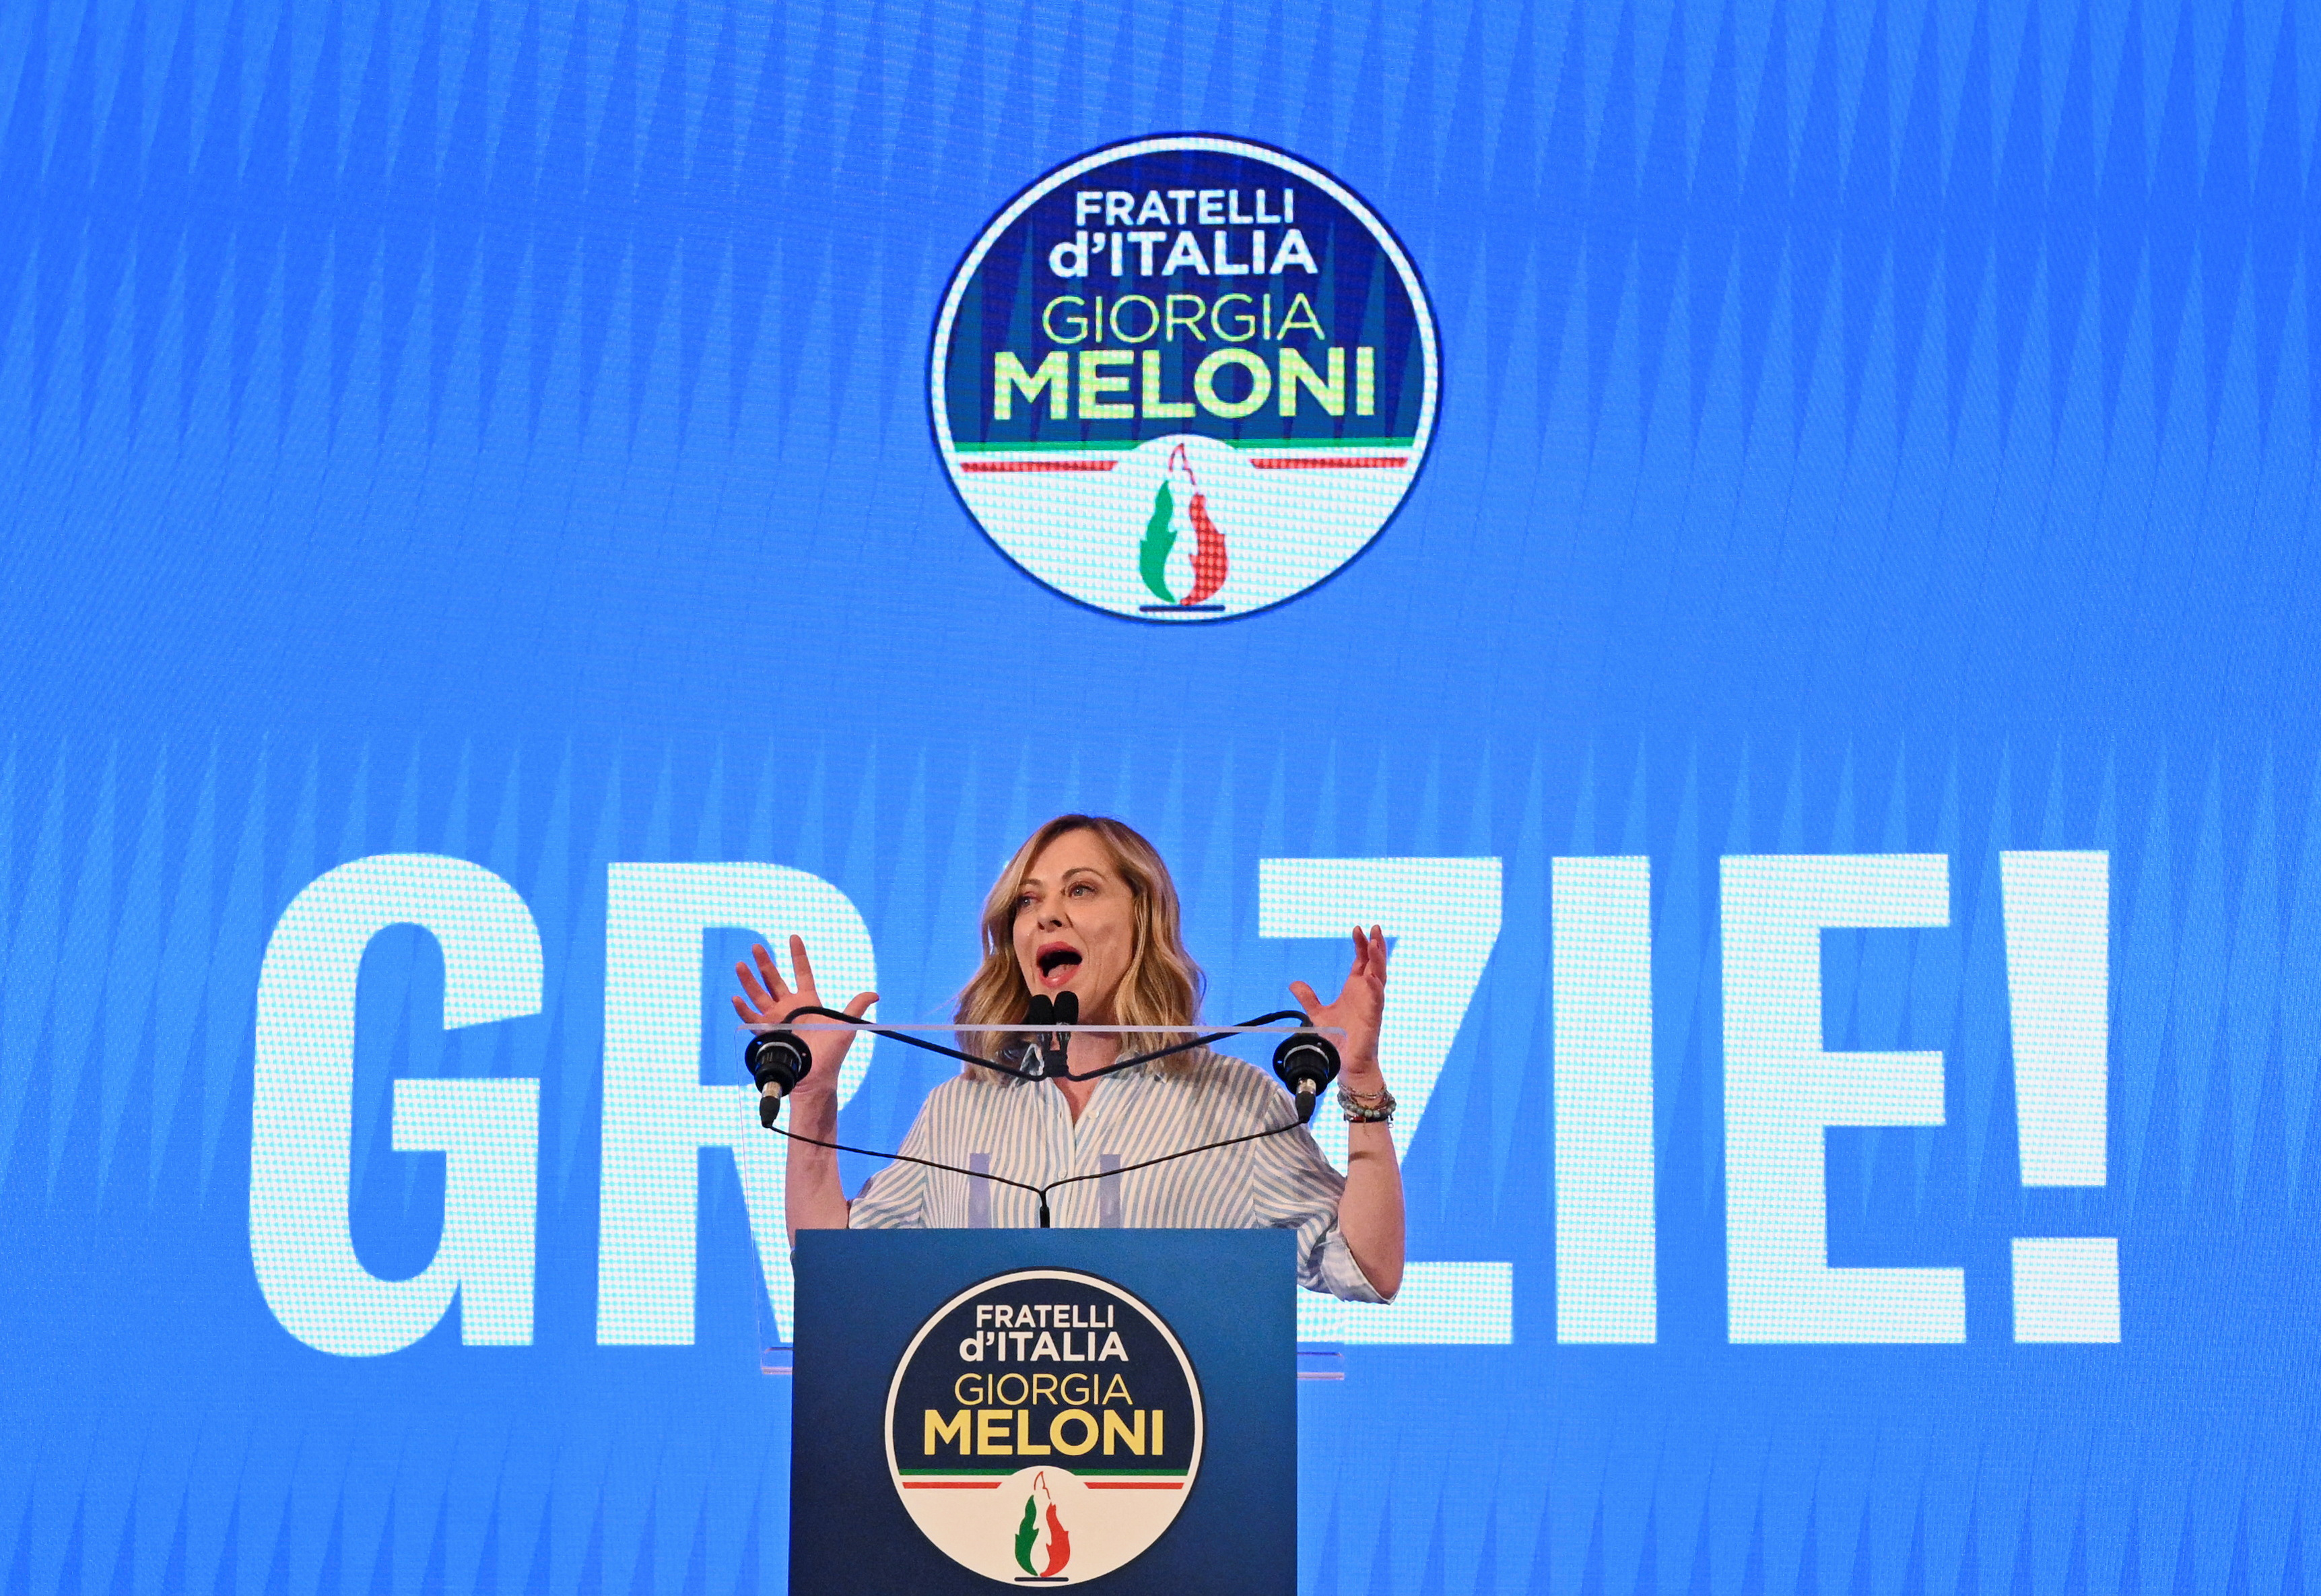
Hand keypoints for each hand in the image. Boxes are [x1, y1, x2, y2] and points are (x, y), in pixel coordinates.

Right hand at [732, 935, 876, 1103]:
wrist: (816, 1076)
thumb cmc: (831, 1053)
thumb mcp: (846, 1026)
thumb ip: (857, 1007)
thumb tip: (875, 994)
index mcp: (808, 1002)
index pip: (802, 972)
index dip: (798, 955)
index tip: (793, 937)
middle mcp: (789, 1008)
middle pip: (774, 979)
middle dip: (765, 963)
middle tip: (757, 946)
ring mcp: (776, 1020)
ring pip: (759, 995)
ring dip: (749, 981)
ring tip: (740, 964)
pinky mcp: (767, 1033)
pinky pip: (751, 1019)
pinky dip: (743, 1009)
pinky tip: (736, 997)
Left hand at [1289, 926, 1386, 1090]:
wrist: (1345, 1064)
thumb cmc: (1338, 1039)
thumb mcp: (1318, 1014)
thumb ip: (1308, 998)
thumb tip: (1294, 983)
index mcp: (1355, 988)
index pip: (1361, 961)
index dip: (1361, 945)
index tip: (1357, 929)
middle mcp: (1366, 993)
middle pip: (1375, 964)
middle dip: (1376, 945)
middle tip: (1374, 927)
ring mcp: (1372, 1004)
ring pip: (1380, 977)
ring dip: (1379, 960)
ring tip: (1376, 943)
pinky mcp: (1373, 1018)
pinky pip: (1377, 999)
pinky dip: (1374, 986)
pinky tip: (1371, 975)